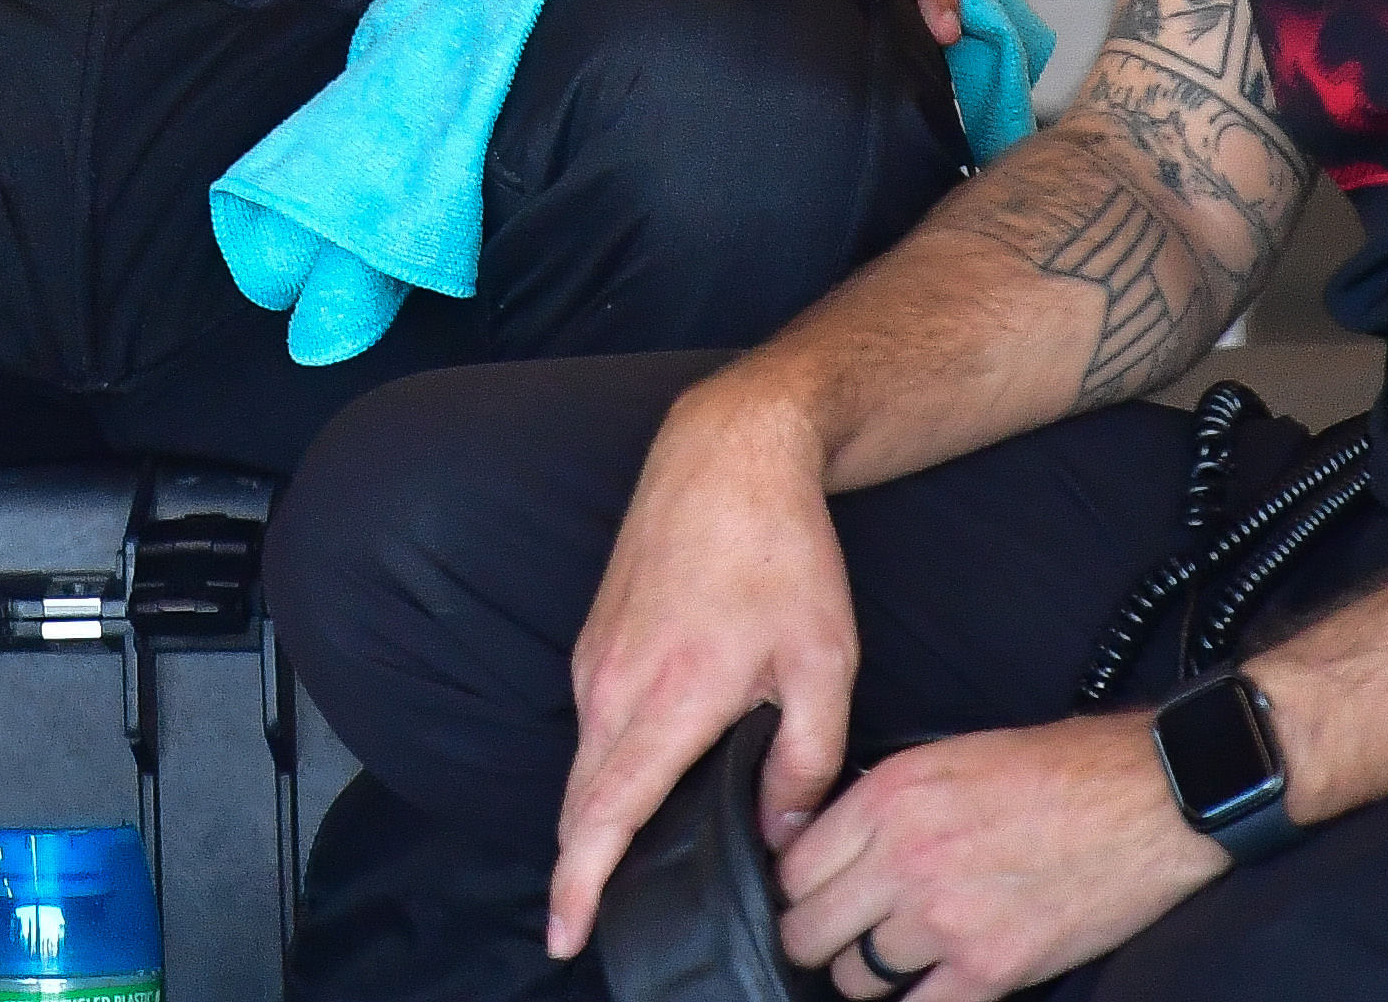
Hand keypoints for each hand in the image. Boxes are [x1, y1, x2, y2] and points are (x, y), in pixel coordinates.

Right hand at [547, 374, 870, 954]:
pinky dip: (604, 770)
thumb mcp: (822, 662)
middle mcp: (611, 682)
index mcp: (669, 697)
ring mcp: (595, 658)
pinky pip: (592, 725)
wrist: (727, 452)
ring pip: (585, 763)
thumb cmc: (782, 553)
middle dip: (580, 870)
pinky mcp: (595, 638)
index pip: (605, 814)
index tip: (565, 934)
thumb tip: (777, 833)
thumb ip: (803, 761)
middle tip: (593, 925)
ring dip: (595, 818)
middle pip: (581, 801)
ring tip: (625, 869)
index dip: (580, 884)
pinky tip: (643, 786)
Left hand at [774, 710, 1224, 1000]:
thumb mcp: (946, 756)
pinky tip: (932, 986)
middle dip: (816, 940)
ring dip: (866, 976)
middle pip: (808, 931)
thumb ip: (881, 802)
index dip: (798, 891)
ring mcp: (945, 919)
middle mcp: (904, 858)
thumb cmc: (1055, 770)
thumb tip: (830, 844)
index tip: (813, 899)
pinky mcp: (992, 968)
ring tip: (893, 962)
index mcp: (888, 797)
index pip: (793, 869)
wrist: (1146, 799)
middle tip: (841, 939)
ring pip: (855, 980)